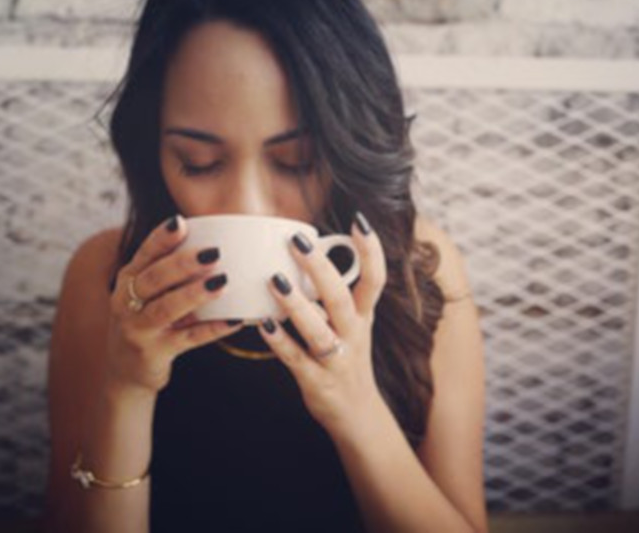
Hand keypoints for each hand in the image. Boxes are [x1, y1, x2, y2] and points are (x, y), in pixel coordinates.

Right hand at [106, 215, 242, 396]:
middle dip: (183, 264)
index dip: (161, 238)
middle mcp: (127, 302)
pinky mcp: (154, 353)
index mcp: (128, 280)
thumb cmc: (147, 320)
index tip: (181, 222)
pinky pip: (188, 339)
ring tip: (223, 282)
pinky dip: (212, 329)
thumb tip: (218, 240)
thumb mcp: (149, 294)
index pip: (144, 253)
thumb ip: (172, 272)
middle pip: (154, 278)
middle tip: (214, 252)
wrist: (126, 369)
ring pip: (166, 308)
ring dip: (195, 294)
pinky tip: (235, 320)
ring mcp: (138, 330)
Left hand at [257, 211, 386, 434]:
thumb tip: (311, 255)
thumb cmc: (347, 359)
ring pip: (319, 331)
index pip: (375, 280)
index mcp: (363, 317)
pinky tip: (262, 324)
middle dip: (321, 269)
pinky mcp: (317, 382)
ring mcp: (337, 360)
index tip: (358, 221)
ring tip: (275, 281)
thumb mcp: (353, 326)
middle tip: (297, 241)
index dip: (371, 252)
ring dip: (297, 306)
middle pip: (342, 299)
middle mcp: (354, 336)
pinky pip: (296, 359)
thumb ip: (335, 296)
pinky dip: (280, 342)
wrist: (358, 416)